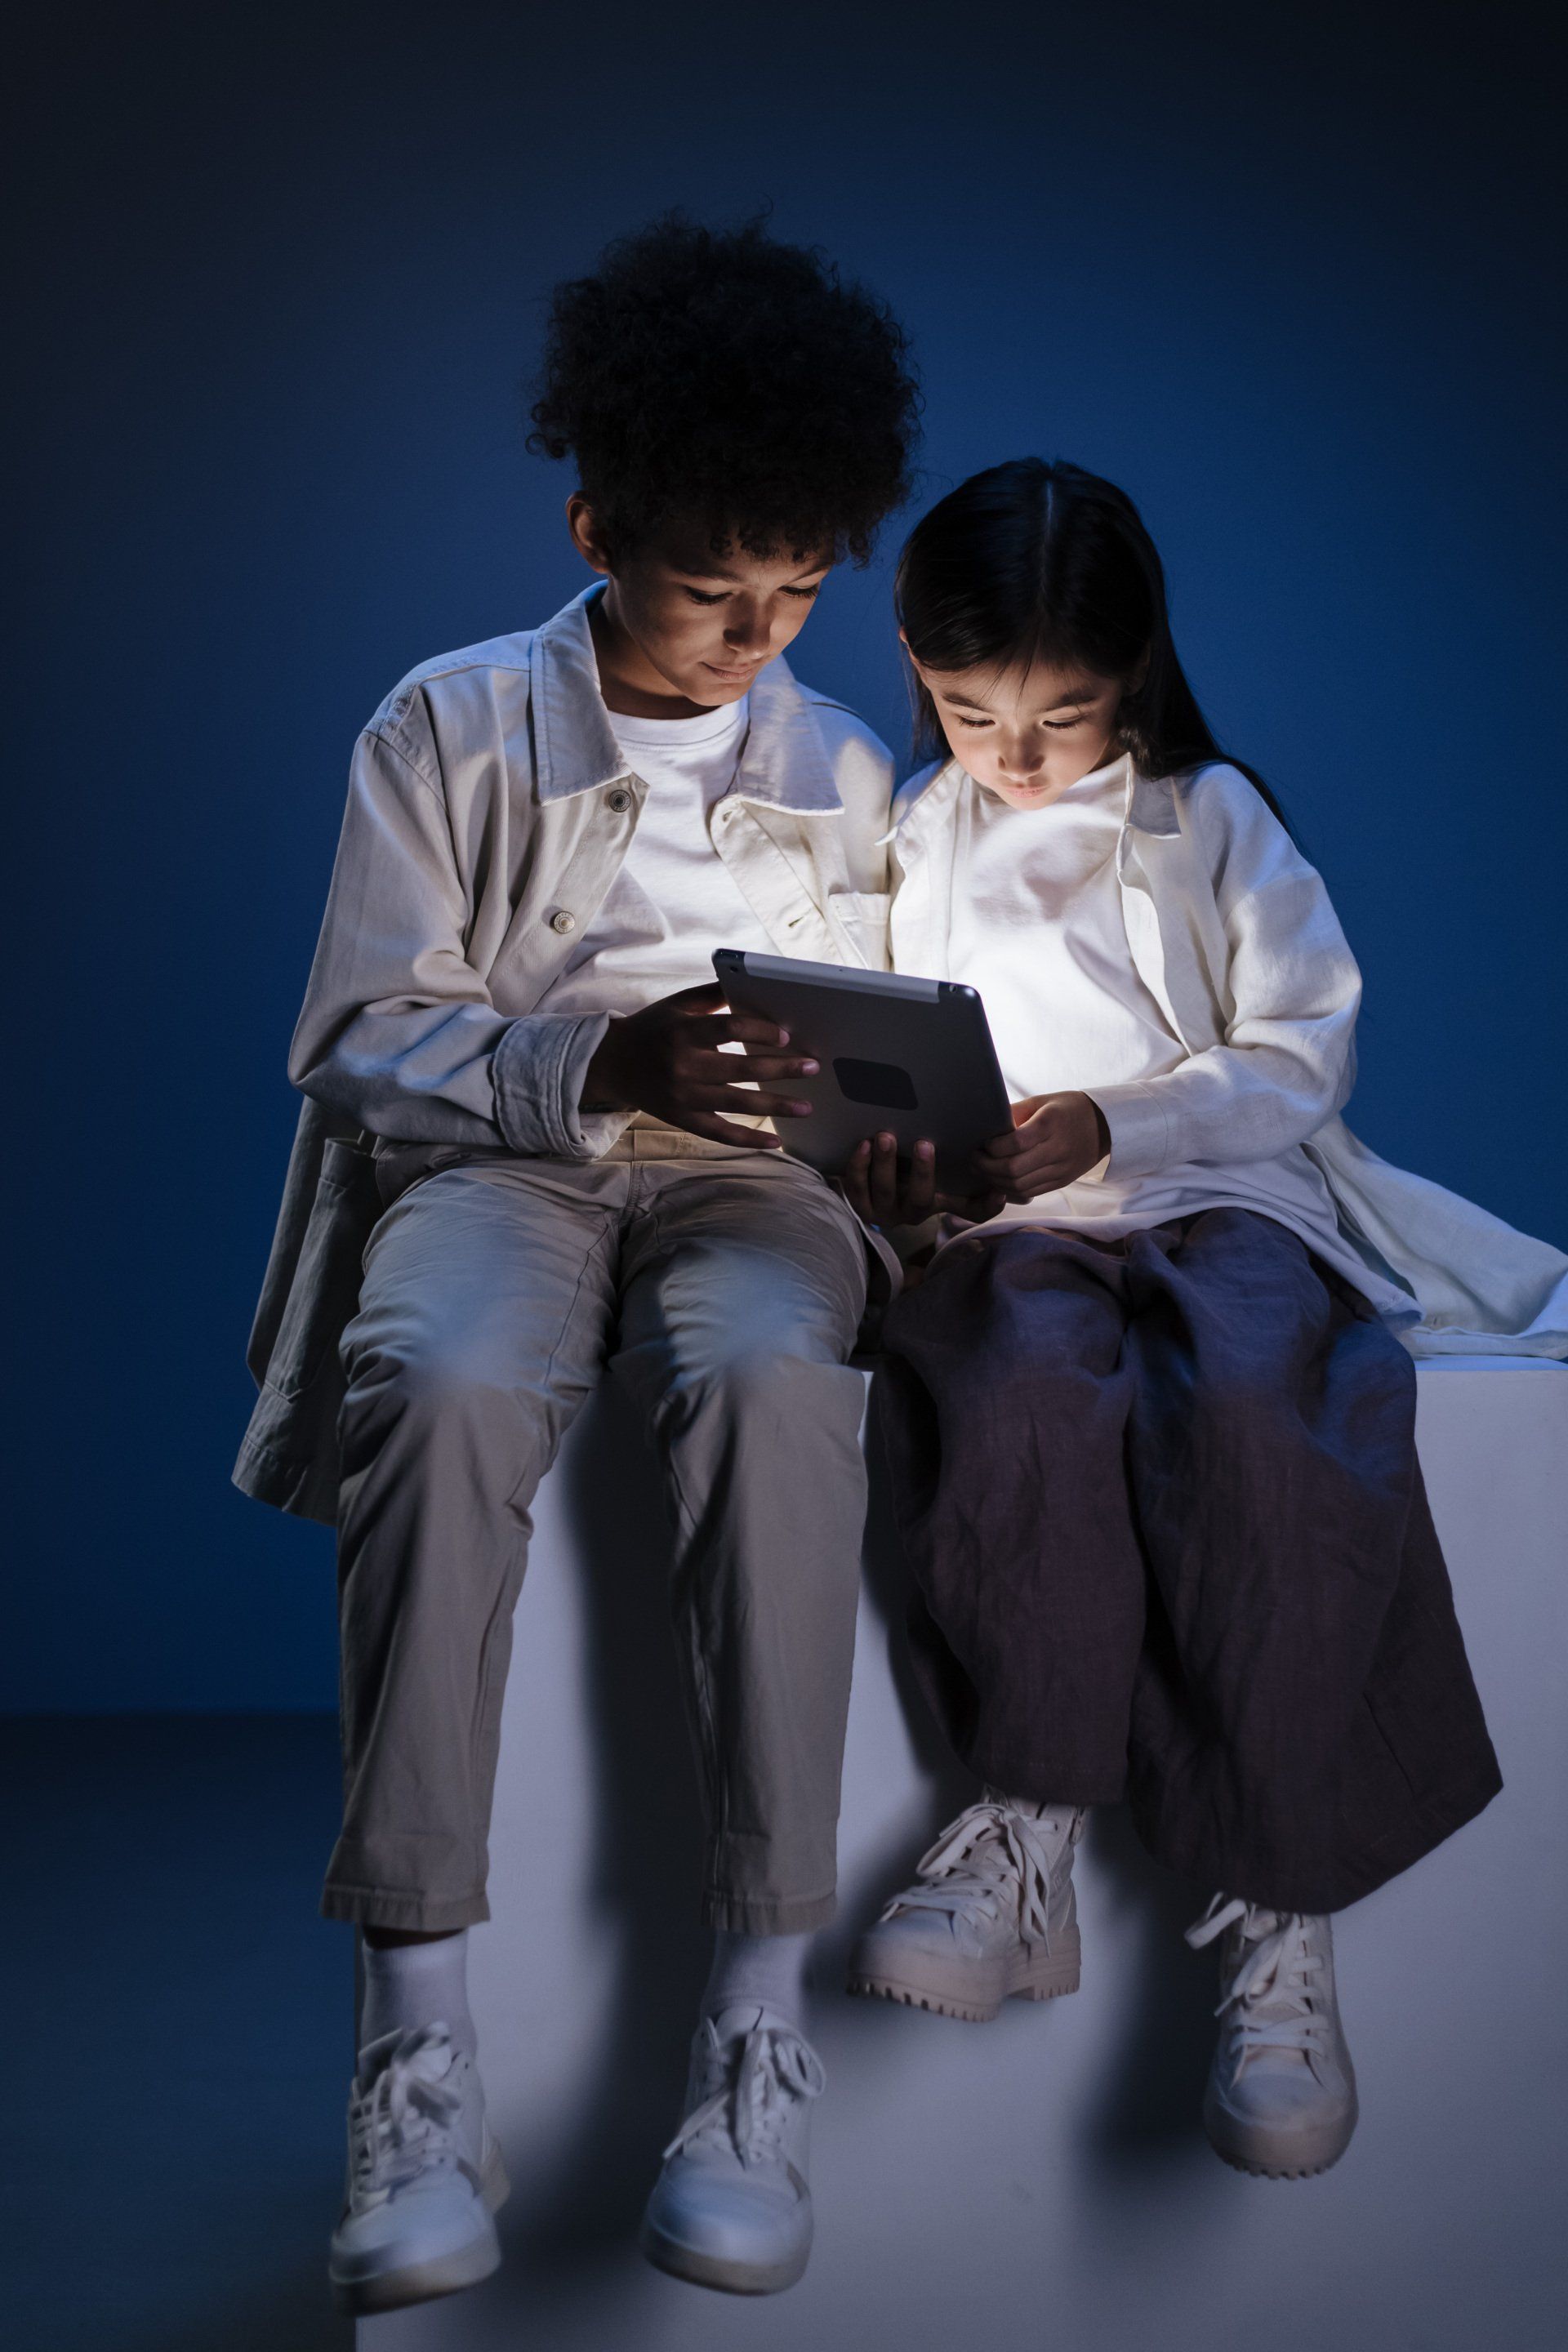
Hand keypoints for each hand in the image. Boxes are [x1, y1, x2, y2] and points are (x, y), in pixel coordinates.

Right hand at [580, 982, 817, 1147]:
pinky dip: (749, 1140)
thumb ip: (713, 995)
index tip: (786, 1035)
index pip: (729, 1029)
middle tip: (812, 1066)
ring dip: (776, 1106)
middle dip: (782, 1069)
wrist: (612, 1064)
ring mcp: (683, 1097)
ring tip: (807, 1106)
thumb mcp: (676, 1004)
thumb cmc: (651, 1029)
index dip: (760, 1031)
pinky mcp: (683, 1120)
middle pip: (741, 1070)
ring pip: (738, 1105)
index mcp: (683, 1032)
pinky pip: (720, 1134)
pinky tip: (776, 1141)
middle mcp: (683, 1066)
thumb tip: (752, 982)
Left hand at [841, 1131, 1005, 1227]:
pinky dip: (858, 1166)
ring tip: (886, 1137)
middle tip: (925, 1143)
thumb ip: (967, 1180)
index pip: (968, 1211)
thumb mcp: (937, 1180)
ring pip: (883, 1191)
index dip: (985, 1205)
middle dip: (923, 1172)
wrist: (864, 1180)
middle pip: (920, 1199)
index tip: (999, 1190)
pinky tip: (863, 1145)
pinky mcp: (857, 1202)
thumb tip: (1003, 1178)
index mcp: (936, 1206)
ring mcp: (881, 1211)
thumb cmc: (907, 1176)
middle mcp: (909, 1214)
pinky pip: (856, 1186)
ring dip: (885, 1164)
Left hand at [973, 1091, 1108, 1203]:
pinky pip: (1030, 1192)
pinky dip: (1010, 1190)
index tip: (982, 1143)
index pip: (1015, 1143)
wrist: (1104, 1125)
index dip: (992, 1147)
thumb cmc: (1067, 1109)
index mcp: (1051, 1123)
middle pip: (1013, 1169)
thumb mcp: (1041, 1101)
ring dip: (995, 1181)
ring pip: (1019, 1185)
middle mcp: (1058, 1148)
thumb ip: (1014, 1113)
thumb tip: (986, 1127)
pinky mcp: (1062, 1181)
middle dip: (986, 1167)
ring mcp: (1061, 1168)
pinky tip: (1000, 1180)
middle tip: (974, 1159)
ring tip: (983, 1171)